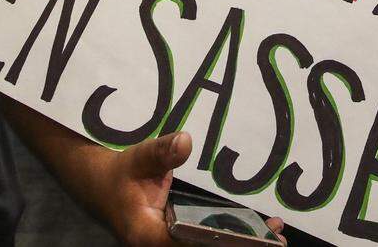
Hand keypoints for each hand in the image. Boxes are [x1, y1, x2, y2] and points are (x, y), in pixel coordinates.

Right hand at [105, 132, 285, 246]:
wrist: (102, 185)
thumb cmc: (121, 173)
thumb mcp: (138, 158)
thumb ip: (161, 151)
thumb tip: (186, 141)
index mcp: (148, 235)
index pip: (189, 244)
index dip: (221, 242)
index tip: (250, 238)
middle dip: (238, 245)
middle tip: (274, 237)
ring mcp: (167, 245)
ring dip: (236, 243)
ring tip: (273, 234)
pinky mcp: (175, 239)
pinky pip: (203, 241)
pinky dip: (227, 236)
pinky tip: (254, 230)